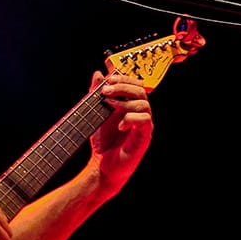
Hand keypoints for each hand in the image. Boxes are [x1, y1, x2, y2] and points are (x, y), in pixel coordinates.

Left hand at [89, 70, 153, 189]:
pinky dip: (131, 119)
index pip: (135, 84)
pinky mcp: (144, 137)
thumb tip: (98, 73)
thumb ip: (96, 93)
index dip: (124, 78)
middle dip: (123, 86)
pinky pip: (145, 121)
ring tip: (109, 104)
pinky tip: (119, 124)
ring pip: (144, 104)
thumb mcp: (96, 113)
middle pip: (141, 90)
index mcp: (130, 105)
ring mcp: (143, 125)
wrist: (102, 165)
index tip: (108, 78)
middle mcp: (139, 113)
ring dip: (125, 101)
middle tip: (106, 90)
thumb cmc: (102, 141)